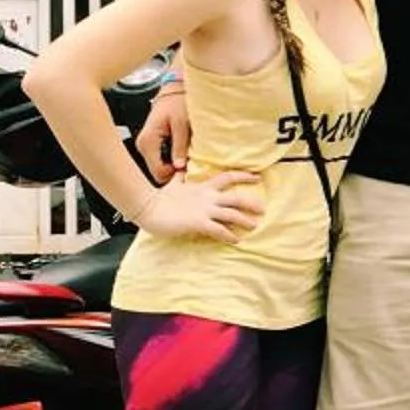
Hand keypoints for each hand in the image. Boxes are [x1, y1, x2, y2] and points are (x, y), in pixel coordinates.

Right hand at [133, 87, 190, 179]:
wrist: (173, 91)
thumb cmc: (178, 103)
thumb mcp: (182, 124)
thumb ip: (180, 146)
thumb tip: (180, 167)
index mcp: (148, 142)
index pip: (158, 172)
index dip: (175, 174)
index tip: (189, 167)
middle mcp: (143, 146)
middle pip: (158, 173)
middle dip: (174, 171)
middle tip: (190, 161)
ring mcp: (145, 147)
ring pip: (159, 168)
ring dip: (174, 165)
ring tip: (186, 153)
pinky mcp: (151, 146)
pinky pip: (161, 160)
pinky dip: (172, 159)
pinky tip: (181, 150)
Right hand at [135, 170, 263, 243]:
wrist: (147, 207)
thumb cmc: (159, 198)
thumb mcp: (173, 184)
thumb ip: (180, 177)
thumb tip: (180, 169)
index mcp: (202, 187)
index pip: (228, 177)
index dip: (244, 176)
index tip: (257, 177)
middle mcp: (207, 198)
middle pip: (236, 197)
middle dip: (251, 203)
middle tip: (263, 209)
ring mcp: (204, 210)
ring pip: (231, 214)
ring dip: (244, 220)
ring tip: (254, 226)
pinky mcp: (198, 223)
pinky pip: (219, 230)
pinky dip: (229, 235)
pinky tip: (236, 240)